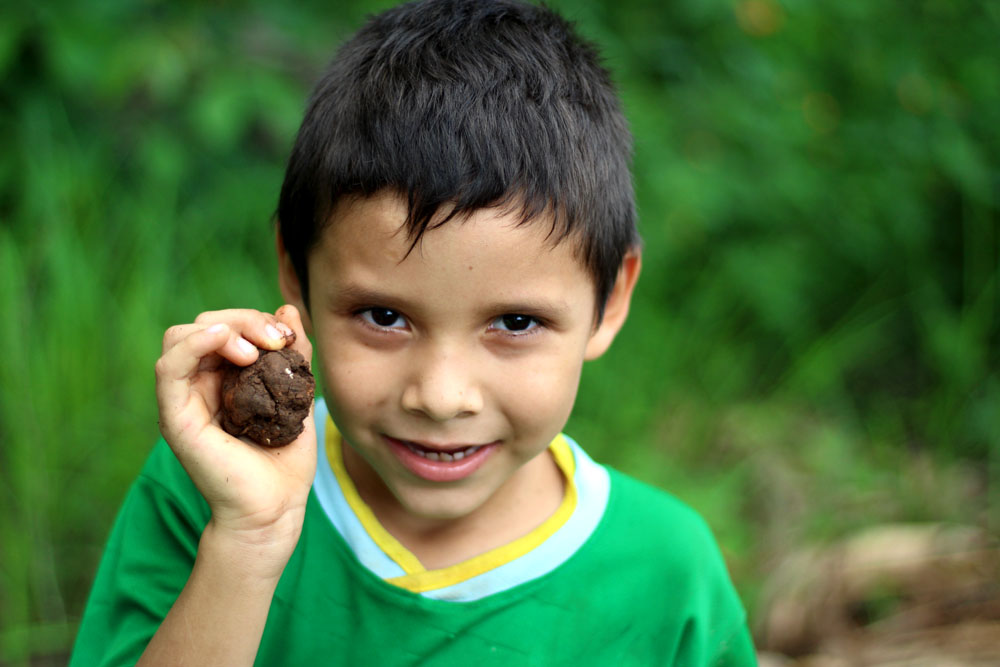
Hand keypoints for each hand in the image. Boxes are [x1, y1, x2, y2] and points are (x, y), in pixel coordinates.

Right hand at [155, 305, 315, 569]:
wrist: (275, 510)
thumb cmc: (285, 462)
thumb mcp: (296, 395)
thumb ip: (292, 354)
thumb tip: (287, 308)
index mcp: (222, 379)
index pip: (225, 327)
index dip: (254, 319)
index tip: (289, 336)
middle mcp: (198, 386)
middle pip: (203, 325)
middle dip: (243, 319)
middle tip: (278, 340)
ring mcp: (183, 401)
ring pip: (181, 337)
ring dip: (223, 329)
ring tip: (256, 350)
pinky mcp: (175, 419)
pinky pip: (169, 368)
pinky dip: (194, 345)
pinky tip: (224, 340)